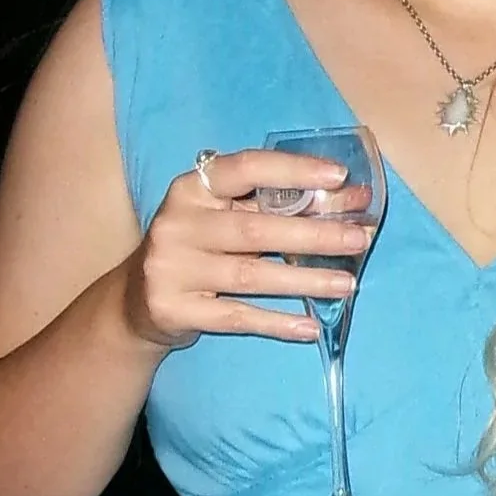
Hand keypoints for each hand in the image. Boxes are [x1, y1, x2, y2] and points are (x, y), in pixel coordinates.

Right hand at [120, 146, 371, 351]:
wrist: (135, 300)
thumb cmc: (196, 247)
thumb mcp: (220, 217)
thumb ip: (270, 205)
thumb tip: (345, 199)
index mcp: (191, 188)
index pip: (245, 169)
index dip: (293, 170)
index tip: (339, 177)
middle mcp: (177, 224)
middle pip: (255, 228)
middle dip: (314, 234)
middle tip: (360, 238)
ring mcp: (172, 268)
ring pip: (251, 275)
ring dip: (305, 279)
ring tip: (347, 283)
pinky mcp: (174, 309)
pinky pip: (236, 317)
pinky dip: (277, 323)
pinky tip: (311, 327)